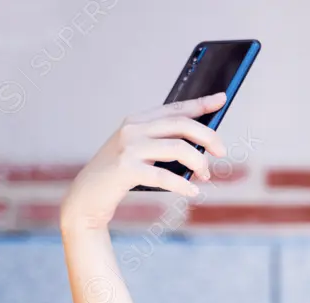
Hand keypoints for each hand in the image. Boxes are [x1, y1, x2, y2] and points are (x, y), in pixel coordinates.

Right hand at [60, 93, 228, 229]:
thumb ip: (163, 144)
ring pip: (178, 147)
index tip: (221, 99)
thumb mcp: (141, 153)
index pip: (175, 108)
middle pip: (181, 125)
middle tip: (222, 152)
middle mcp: (133, 128)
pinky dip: (183, 185)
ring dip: (199, 163)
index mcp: (137, 120)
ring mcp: (129, 147)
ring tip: (205, 176)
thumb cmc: (120, 175)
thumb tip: (203, 147)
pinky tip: (193, 192)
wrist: (87, 196)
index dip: (200, 104)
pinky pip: (165, 176)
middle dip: (208, 137)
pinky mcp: (126, 169)